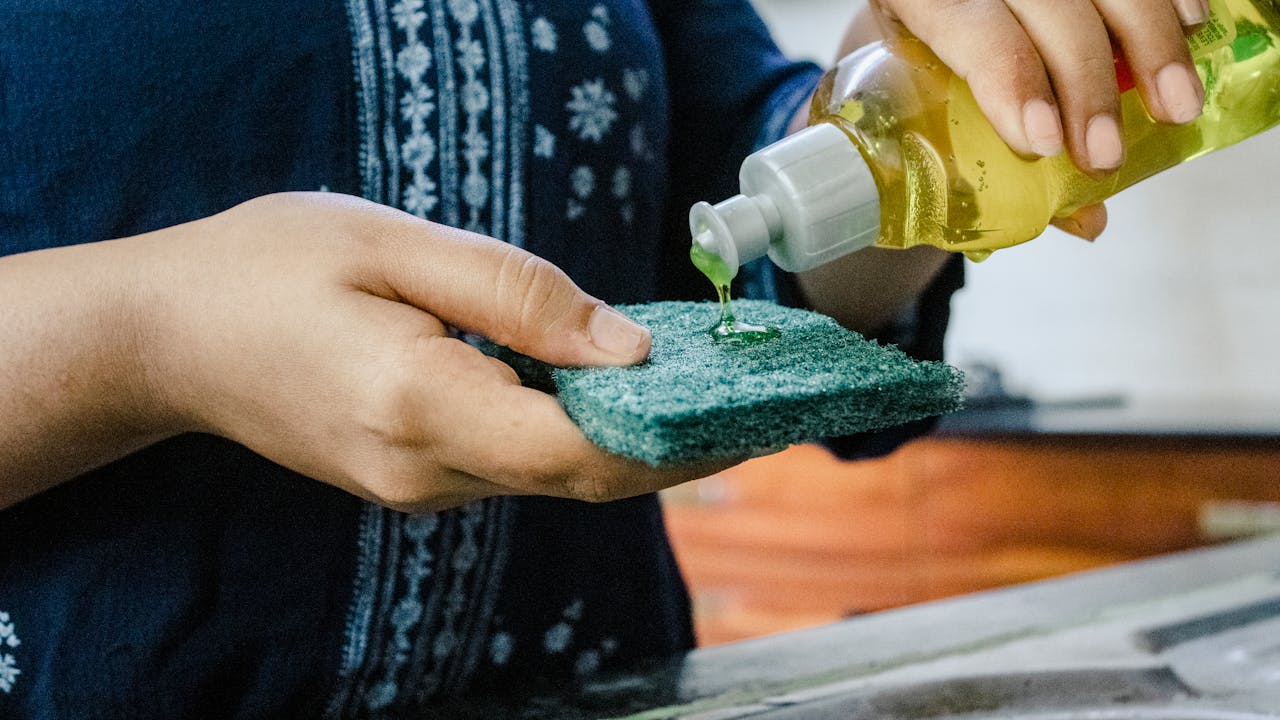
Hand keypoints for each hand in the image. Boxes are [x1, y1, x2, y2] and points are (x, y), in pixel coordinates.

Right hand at [2, 192, 734, 509]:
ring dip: (634, 434)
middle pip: (586, 475)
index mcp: (421, 407)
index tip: (759, 410)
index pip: (585, 452)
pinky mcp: (414, 480)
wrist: (167, 338)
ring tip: (705, 384)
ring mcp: (417, 488)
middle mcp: (426, 472)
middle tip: (763, 398)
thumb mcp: (391, 244)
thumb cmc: (268, 270)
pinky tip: (608, 385)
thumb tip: (629, 346)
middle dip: (681, 442)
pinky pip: (519, 463)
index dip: (681, 438)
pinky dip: (578, 430)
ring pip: (557, 474)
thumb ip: (515, 296)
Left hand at [841, 0, 1207, 239]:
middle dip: (1085, 82)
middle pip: (1045, 5)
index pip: (965, 27)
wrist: (914, 44)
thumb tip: (1085, 220)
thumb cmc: (912, 87)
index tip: (1044, 141)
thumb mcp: (927, 124)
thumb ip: (990, 167)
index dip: (1009, 78)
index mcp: (912, 1)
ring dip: (1147, 42)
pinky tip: (1192, 29)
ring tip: (1175, 105)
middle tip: (1106, 154)